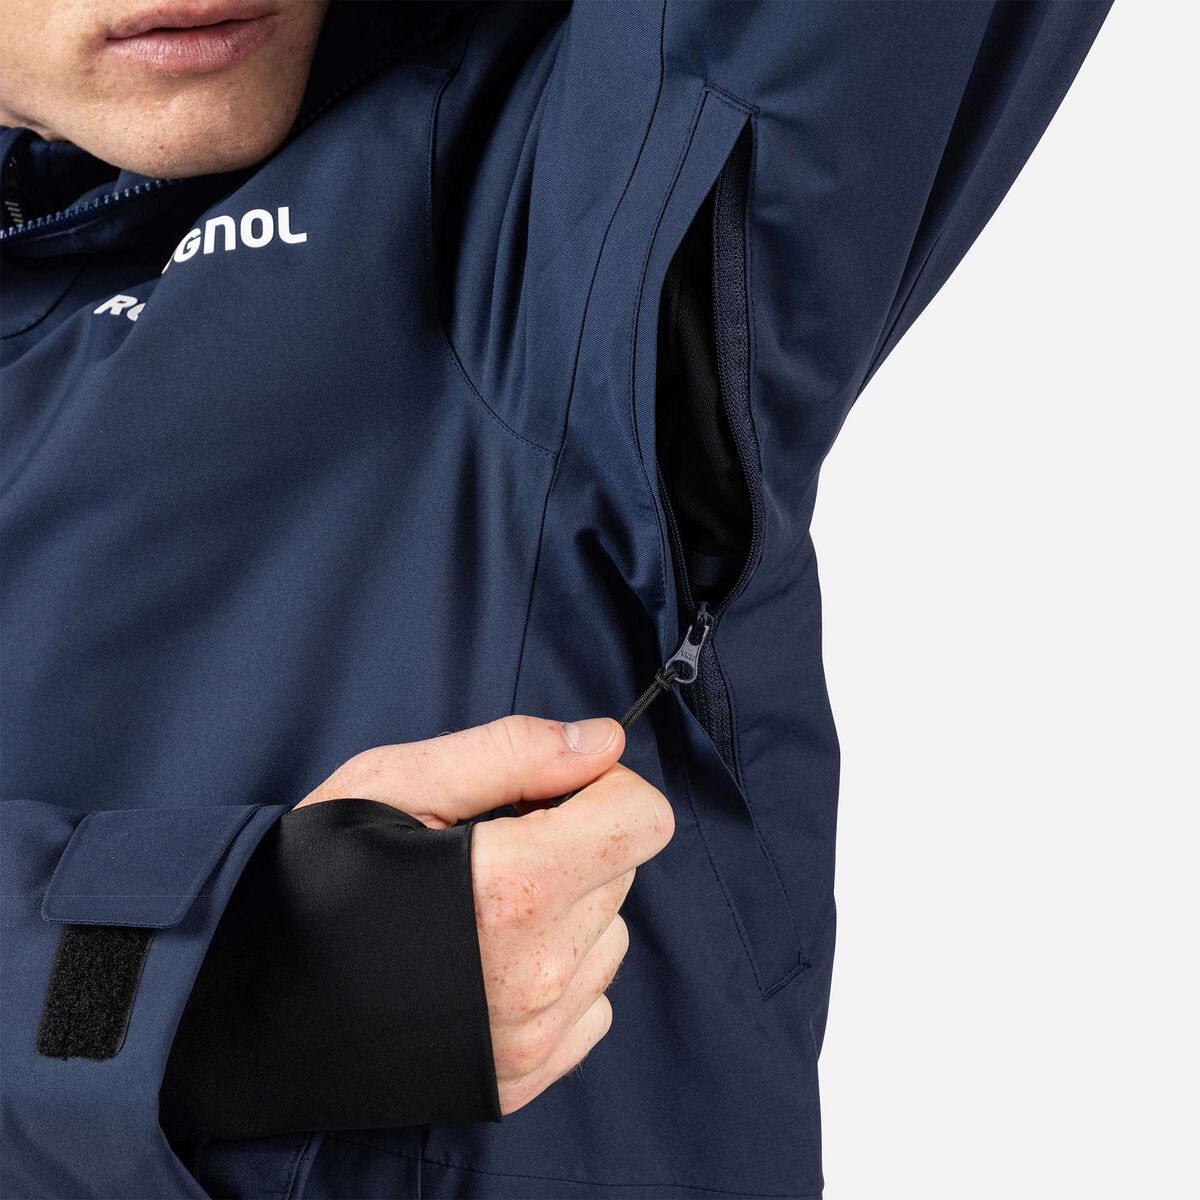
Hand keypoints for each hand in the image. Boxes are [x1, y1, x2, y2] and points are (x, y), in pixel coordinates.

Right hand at [299, 715, 674, 1113]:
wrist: (242, 1009)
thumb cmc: (308, 881)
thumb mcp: (393, 781)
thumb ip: (510, 751)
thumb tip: (604, 741)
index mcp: (512, 889)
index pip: (643, 820)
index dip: (602, 787)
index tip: (546, 792)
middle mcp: (537, 974)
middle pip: (623, 871)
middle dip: (573, 842)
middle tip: (494, 846)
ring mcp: (533, 1036)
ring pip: (609, 935)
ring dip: (567, 908)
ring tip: (482, 907)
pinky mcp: (523, 1077)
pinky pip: (592, 1001)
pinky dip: (558, 971)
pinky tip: (489, 959)